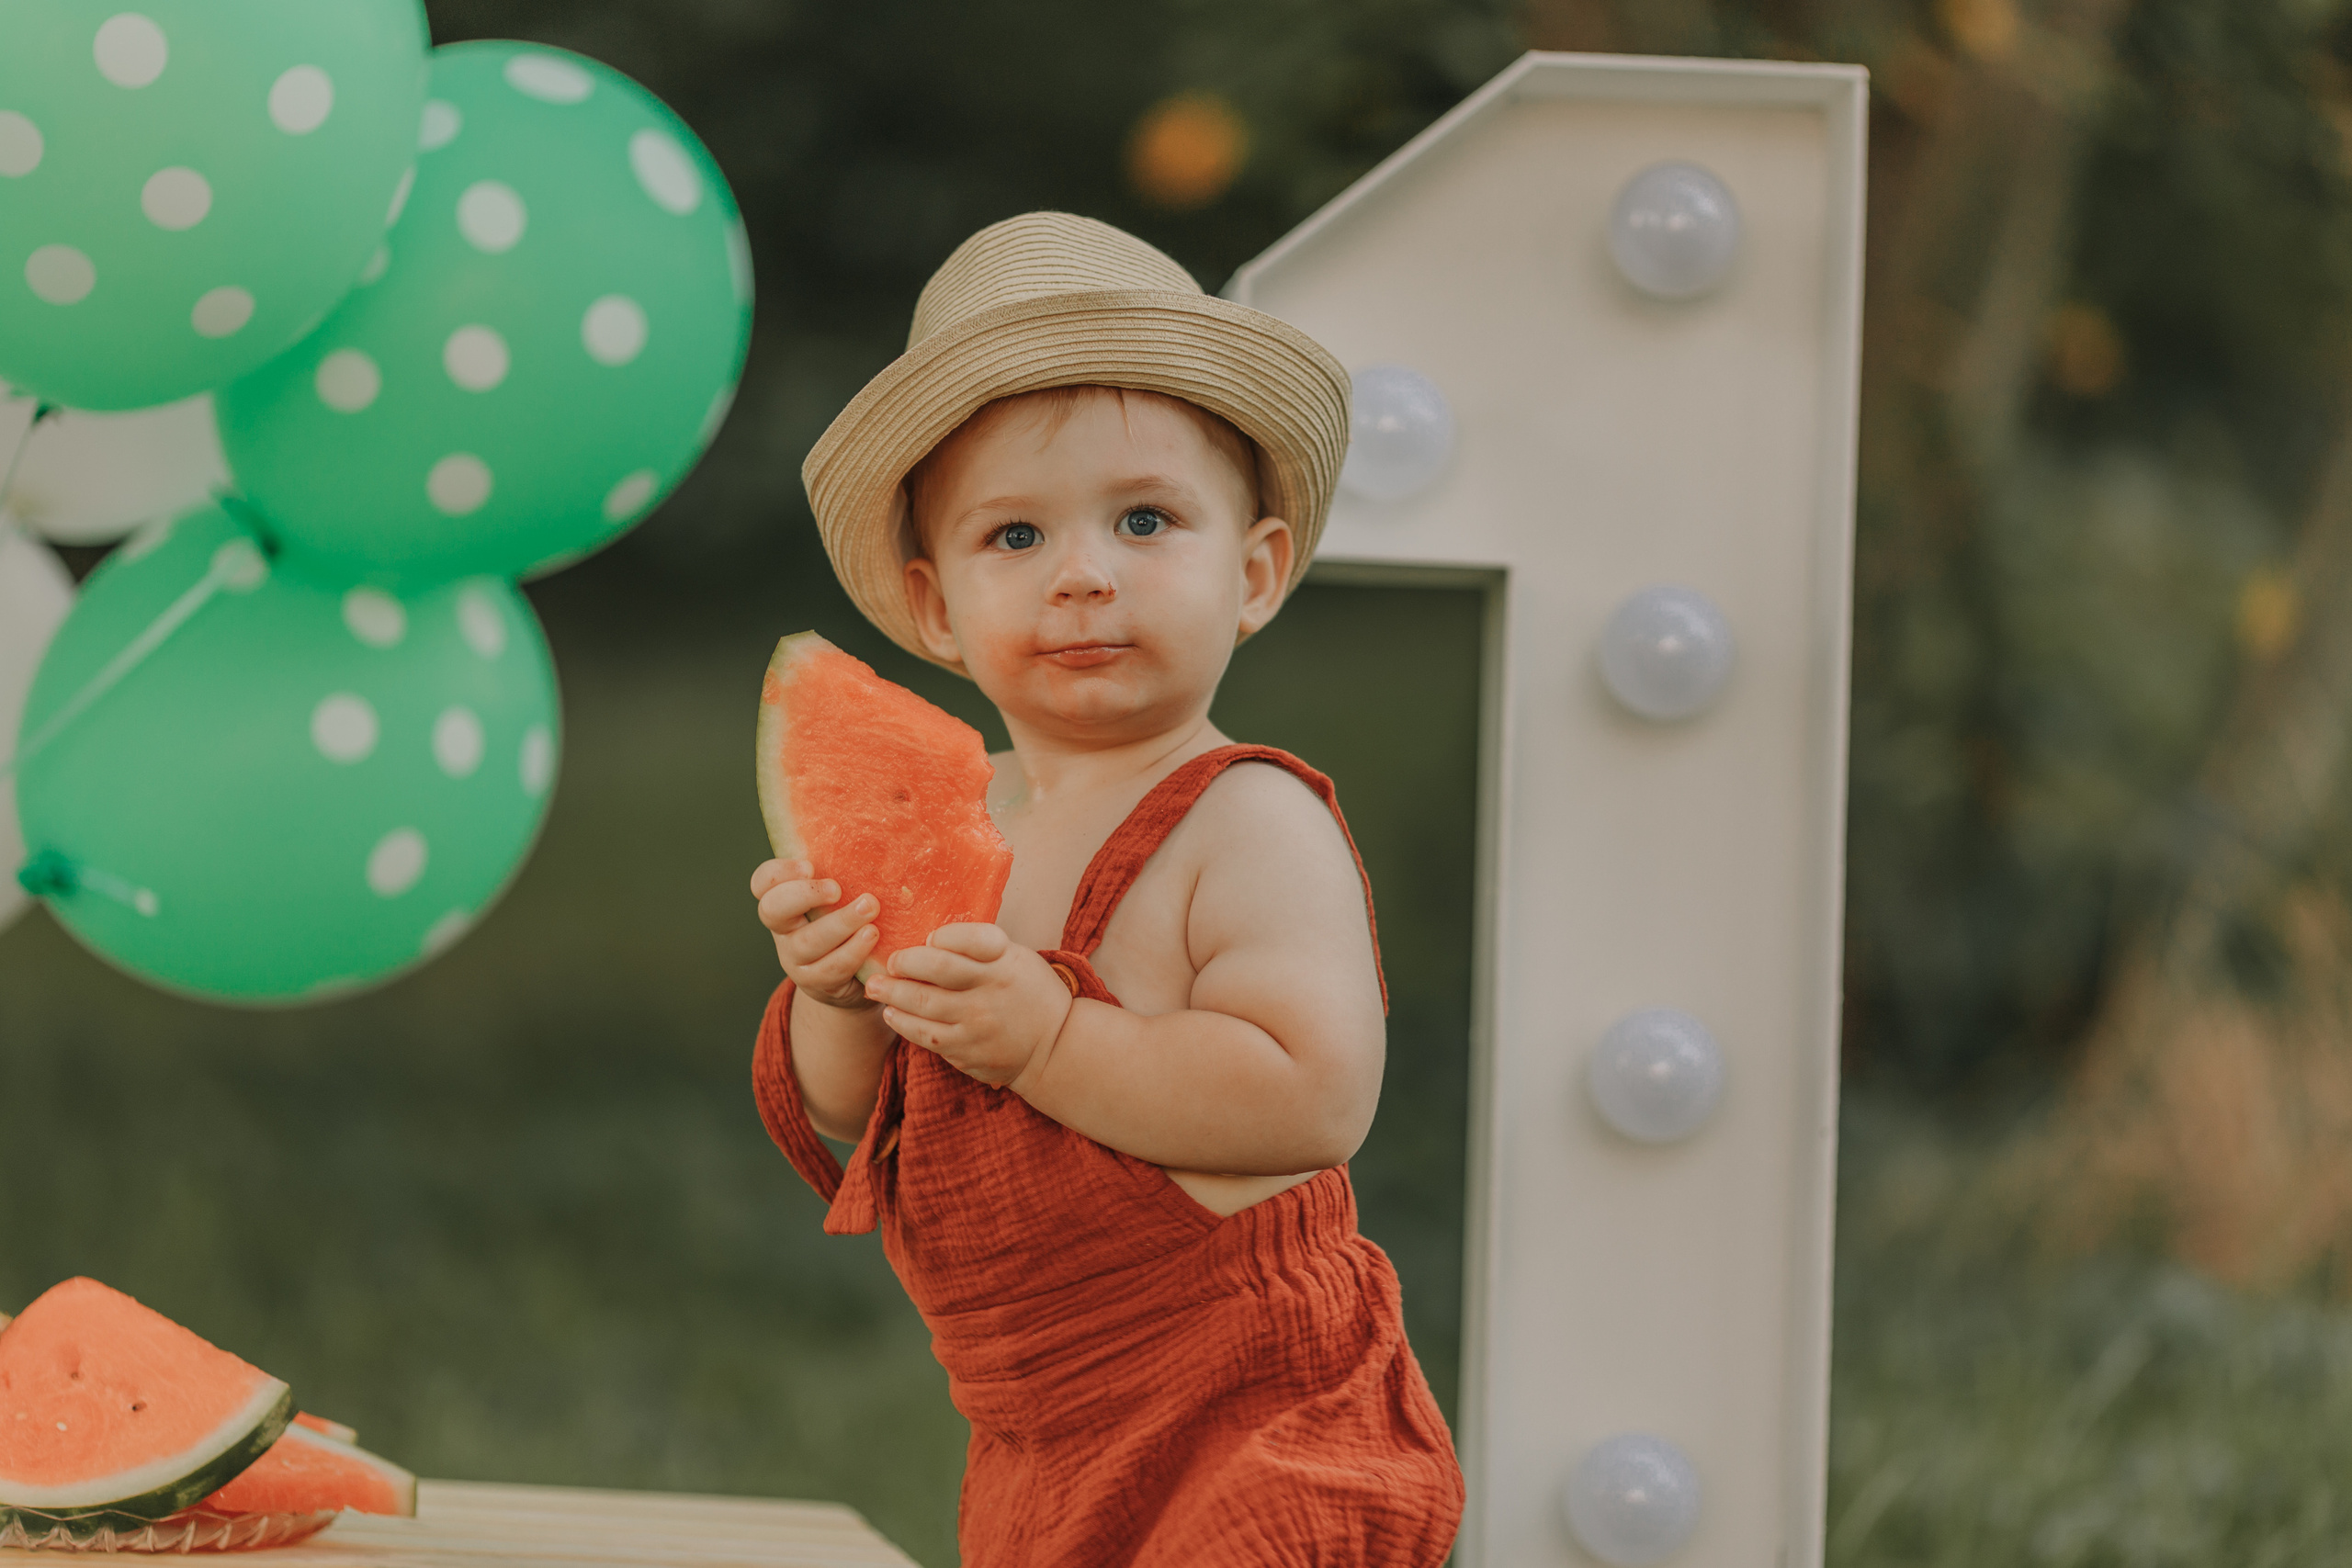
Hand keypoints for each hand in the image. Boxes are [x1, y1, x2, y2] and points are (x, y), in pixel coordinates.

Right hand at [751, 858, 878, 1009]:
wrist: (851, 976)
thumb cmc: (848, 921)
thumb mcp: (842, 896)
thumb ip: (846, 870)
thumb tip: (887, 829)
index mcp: (784, 900)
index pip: (763, 882)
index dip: (779, 872)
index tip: (810, 866)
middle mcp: (784, 929)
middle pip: (772, 910)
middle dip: (804, 896)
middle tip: (836, 888)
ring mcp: (795, 958)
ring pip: (808, 942)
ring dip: (841, 923)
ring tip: (870, 908)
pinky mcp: (816, 982)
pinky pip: (831, 969)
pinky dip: (853, 951)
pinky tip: (872, 936)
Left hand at [864, 924, 1073, 1089]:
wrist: (1054, 1046)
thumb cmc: (1031, 993)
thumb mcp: (1018, 958)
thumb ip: (981, 947)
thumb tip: (931, 939)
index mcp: (1005, 961)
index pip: (969, 938)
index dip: (941, 936)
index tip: (928, 939)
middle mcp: (990, 990)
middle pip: (936, 969)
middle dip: (904, 963)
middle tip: (889, 962)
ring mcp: (976, 1023)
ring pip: (922, 1004)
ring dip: (892, 993)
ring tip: (876, 987)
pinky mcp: (966, 1050)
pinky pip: (925, 1035)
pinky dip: (903, 1023)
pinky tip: (892, 1013)